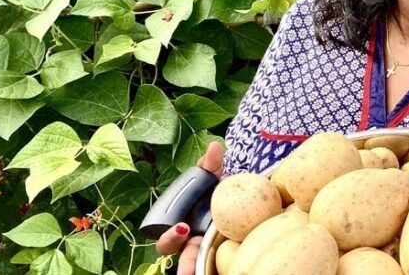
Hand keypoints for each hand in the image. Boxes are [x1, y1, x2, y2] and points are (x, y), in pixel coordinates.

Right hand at [155, 142, 223, 274]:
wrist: (241, 205)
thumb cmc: (217, 195)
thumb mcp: (214, 181)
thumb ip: (210, 166)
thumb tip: (215, 146)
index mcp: (182, 229)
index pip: (167, 239)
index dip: (171, 237)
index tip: (183, 228)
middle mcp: (192, 245)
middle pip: (182, 260)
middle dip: (185, 266)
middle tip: (189, 270)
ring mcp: (207, 253)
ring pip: (197, 267)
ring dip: (197, 271)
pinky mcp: (220, 257)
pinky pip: (216, 267)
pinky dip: (217, 269)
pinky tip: (227, 270)